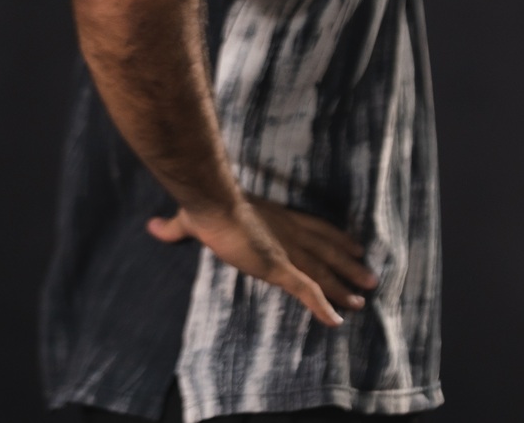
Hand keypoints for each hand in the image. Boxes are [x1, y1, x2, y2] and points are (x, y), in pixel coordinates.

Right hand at [147, 196, 377, 327]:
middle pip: (327, 252)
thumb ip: (178, 226)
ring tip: (360, 303)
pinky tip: (335, 319)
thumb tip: (154, 226)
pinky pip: (306, 290)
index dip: (337, 238)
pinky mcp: (278, 267)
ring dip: (342, 289)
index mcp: (279, 219)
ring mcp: (286, 251)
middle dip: (348, 267)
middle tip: (369, 280)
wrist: (213, 205)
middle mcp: (290, 234)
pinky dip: (322, 305)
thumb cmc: (208, 206)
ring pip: (323, 273)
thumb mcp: (195, 217)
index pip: (316, 229)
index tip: (355, 246)